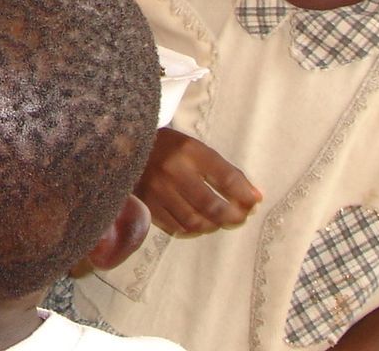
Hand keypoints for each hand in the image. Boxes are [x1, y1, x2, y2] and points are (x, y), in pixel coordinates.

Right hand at [136, 127, 260, 236]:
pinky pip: (177, 227)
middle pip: (212, 205)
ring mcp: (158, 190)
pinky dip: (194, 230)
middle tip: (242, 217)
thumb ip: (223, 170)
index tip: (255, 201)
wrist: (124, 148)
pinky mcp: (147, 205)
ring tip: (221, 221)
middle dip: (233, 216)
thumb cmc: (167, 148)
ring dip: (214, 225)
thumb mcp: (195, 149)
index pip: (226, 177)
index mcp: (188, 150)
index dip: (245, 194)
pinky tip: (200, 224)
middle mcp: (173, 170)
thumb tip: (255, 196)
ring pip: (195, 220)